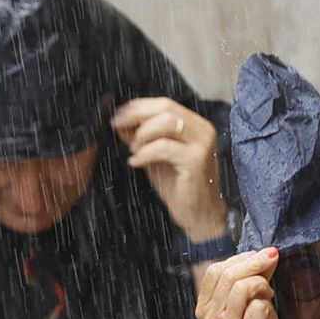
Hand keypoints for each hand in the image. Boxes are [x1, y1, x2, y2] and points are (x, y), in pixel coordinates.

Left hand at [113, 97, 227, 240]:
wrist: (199, 215)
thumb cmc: (179, 187)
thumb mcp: (156, 156)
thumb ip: (142, 138)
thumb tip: (121, 122)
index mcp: (195, 125)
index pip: (165, 103)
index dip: (138, 106)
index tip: (118, 116)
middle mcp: (202, 130)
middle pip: (166, 107)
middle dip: (136, 115)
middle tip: (117, 126)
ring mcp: (202, 144)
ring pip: (166, 122)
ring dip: (142, 134)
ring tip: (134, 150)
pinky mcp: (196, 161)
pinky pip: (164, 147)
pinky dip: (145, 153)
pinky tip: (136, 162)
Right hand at [195, 249, 287, 318]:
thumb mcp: (248, 300)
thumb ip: (253, 276)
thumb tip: (267, 253)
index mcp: (205, 307)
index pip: (214, 270)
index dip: (239, 258)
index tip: (258, 255)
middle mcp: (211, 318)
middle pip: (229, 275)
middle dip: (255, 263)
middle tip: (271, 262)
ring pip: (243, 287)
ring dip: (262, 285)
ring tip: (267, 294)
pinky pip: (259, 305)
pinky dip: (268, 303)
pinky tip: (268, 311)